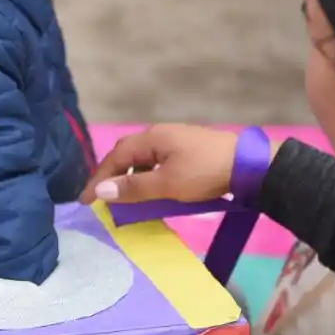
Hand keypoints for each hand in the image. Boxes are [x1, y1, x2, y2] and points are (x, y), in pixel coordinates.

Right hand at [80, 124, 276, 204]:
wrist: (248, 164)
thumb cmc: (205, 172)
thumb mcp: (167, 184)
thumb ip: (134, 187)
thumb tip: (101, 191)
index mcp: (151, 138)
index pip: (115, 156)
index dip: (99, 178)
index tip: (86, 200)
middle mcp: (160, 134)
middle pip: (127, 153)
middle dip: (111, 175)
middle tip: (100, 197)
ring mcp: (175, 140)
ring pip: (143, 157)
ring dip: (130, 175)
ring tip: (123, 196)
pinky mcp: (188, 149)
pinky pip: (157, 161)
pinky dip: (146, 175)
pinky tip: (151, 189)